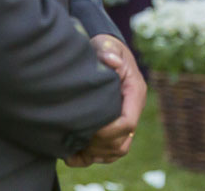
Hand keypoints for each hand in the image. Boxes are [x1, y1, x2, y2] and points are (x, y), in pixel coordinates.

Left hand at [63, 36, 145, 167]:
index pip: (128, 123)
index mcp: (135, 93)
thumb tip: (111, 61)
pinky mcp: (113, 127)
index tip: (88, 128)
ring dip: (95, 154)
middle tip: (76, 139)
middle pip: (123, 143)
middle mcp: (132, 110)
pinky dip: (90, 158)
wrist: (105, 52)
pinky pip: (107, 153)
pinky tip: (70, 155)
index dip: (109, 131)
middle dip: (100, 145)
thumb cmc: (105, 49)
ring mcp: (124, 121)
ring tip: (72, 147)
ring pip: (117, 151)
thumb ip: (107, 52)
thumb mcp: (106, 46)